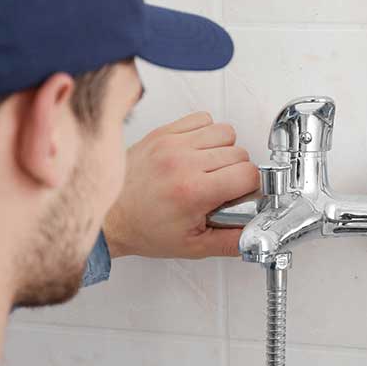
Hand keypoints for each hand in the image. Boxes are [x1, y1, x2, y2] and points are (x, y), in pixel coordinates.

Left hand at [104, 112, 258, 258]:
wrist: (109, 215)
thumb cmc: (144, 229)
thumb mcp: (192, 247)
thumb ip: (230, 242)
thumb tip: (257, 236)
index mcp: (193, 191)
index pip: (248, 174)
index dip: (250, 187)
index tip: (240, 195)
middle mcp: (182, 162)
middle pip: (240, 153)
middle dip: (238, 172)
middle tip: (222, 188)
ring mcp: (172, 143)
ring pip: (225, 132)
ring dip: (225, 150)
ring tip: (211, 168)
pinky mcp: (163, 133)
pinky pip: (203, 118)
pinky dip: (206, 133)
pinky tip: (198, 152)